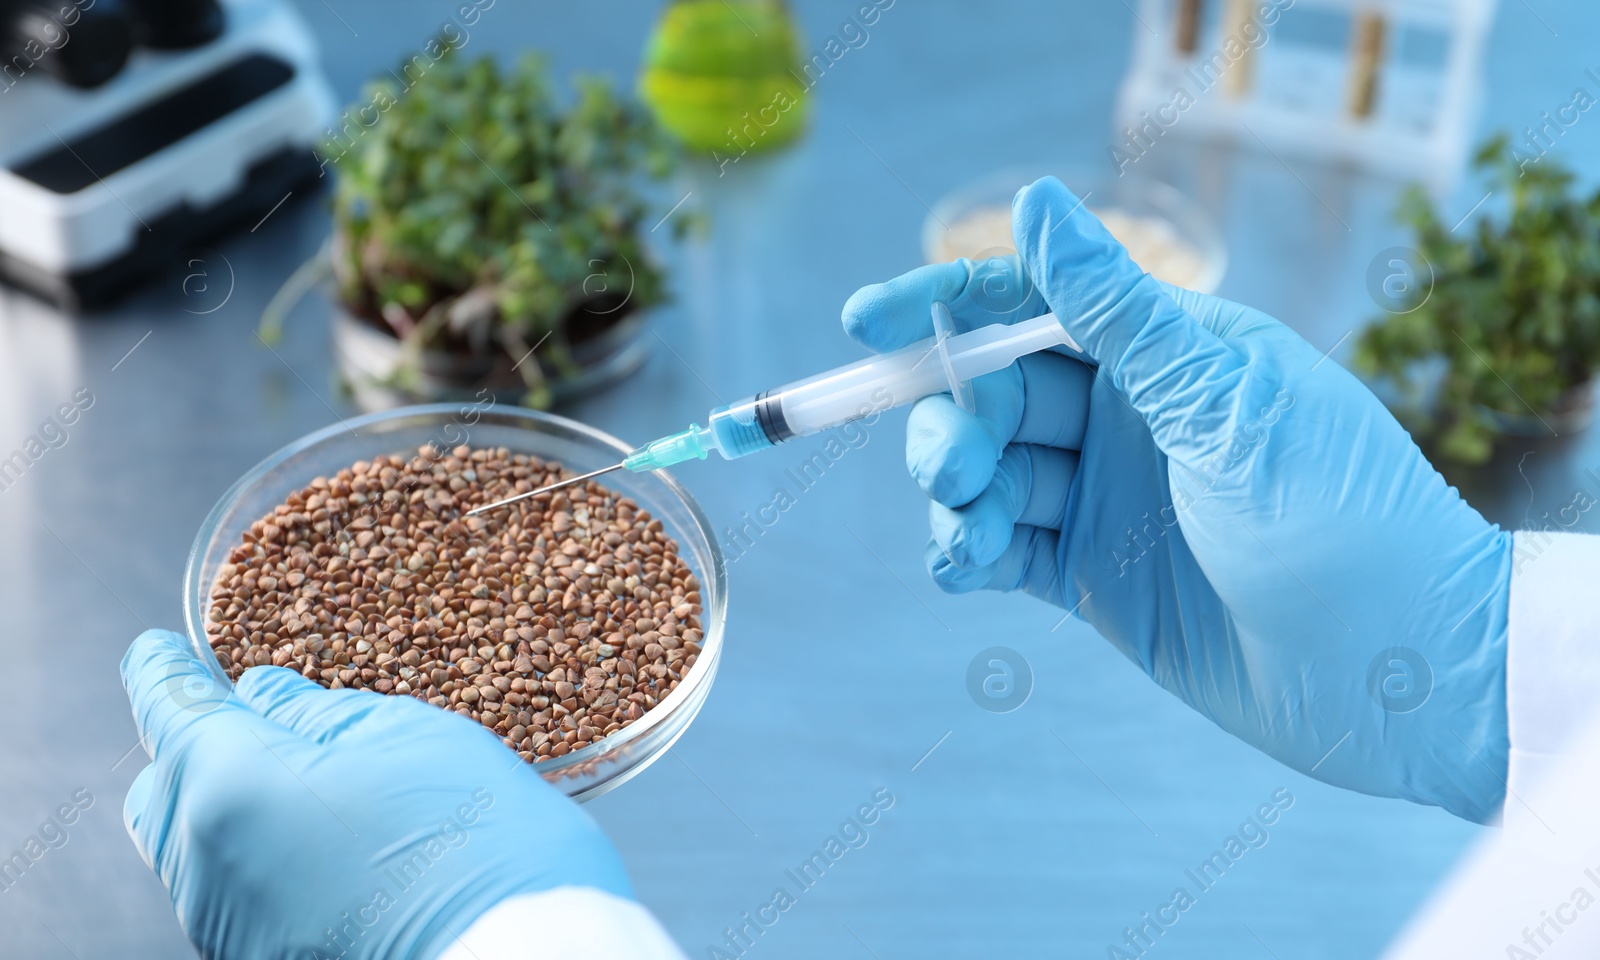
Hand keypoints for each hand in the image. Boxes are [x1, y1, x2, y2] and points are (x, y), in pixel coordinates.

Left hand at [121, 629, 630, 958]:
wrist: (517, 958)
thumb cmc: (478, 847)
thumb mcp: (412, 740)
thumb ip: (325, 713)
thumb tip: (271, 698)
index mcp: (233, 784)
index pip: (169, 707)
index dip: (164, 670)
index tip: (158, 650)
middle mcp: (204, 863)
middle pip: (165, 786)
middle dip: (198, 748)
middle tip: (261, 723)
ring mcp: (227, 925)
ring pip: (193, 848)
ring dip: (233, 806)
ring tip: (309, 787)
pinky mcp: (258, 958)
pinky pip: (232, 894)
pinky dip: (258, 858)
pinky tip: (325, 846)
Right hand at [842, 177, 1510, 822]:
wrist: (1398, 671)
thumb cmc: (1339, 517)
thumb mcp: (1225, 404)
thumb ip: (1119, 312)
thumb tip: (1036, 200)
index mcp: (1167, 349)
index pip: (1032, 303)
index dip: (944, 307)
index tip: (866, 322)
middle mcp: (1129, 414)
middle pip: (993, 393)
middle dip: (951, 422)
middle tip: (953, 470)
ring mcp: (1108, 495)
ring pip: (988, 472)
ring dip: (955, 495)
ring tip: (968, 535)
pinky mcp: (1093, 575)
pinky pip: (1003, 545)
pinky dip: (968, 550)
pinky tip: (962, 565)